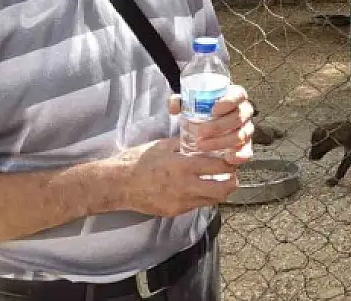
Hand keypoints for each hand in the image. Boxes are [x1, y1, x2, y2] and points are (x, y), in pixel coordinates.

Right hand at [112, 138, 239, 217]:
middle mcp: (186, 187)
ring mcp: (181, 202)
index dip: (231, 164)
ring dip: (218, 191)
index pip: (220, 168)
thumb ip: (184, 144)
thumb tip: (199, 138)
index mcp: (184, 166)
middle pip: (223, 190)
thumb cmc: (138, 161)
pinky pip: (196, 205)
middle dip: (232, 182)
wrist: (118, 184)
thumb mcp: (163, 145)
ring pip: (212, 201)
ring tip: (216, 181)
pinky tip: (197, 188)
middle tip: (231, 175)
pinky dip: (201, 197)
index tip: (232, 159)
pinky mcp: (175, 212)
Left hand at [169, 84, 254, 164]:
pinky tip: (227, 158)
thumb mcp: (190, 102)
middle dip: (218, 126)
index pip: (239, 95)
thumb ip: (179, 101)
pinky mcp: (246, 146)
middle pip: (238, 118)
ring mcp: (246, 129)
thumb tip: (174, 107)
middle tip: (200, 132)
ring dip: (221, 142)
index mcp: (236, 96)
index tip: (213, 109)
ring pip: (240, 135)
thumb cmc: (202, 110)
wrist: (209, 125)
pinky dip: (239, 155)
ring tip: (202, 145)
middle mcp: (244, 112)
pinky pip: (247, 151)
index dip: (229, 102)